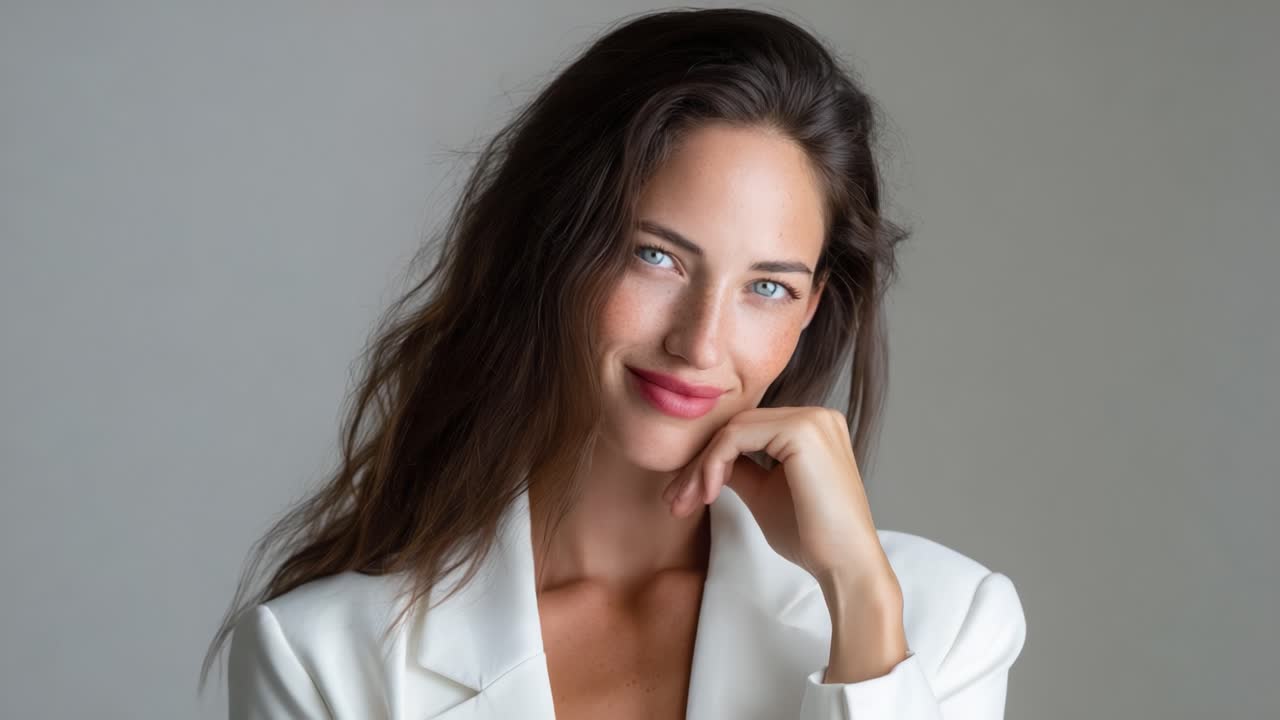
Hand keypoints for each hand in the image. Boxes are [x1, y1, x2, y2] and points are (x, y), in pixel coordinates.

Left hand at [661, 406, 895, 587]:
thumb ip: (740, 469)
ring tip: (685, 502)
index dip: (709, 460)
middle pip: (737, 428)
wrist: (844, 566)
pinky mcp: (801, 431)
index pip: (746, 431)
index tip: (682, 495)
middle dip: (698, 464)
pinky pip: (738, 437)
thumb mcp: (764, 493)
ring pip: (732, 430)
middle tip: (674, 500)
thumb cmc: (811, 536)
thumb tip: (706, 461)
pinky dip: (714, 464)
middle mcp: (816, 415)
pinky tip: (708, 494)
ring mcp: (811, 419)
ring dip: (701, 467)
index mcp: (811, 427)